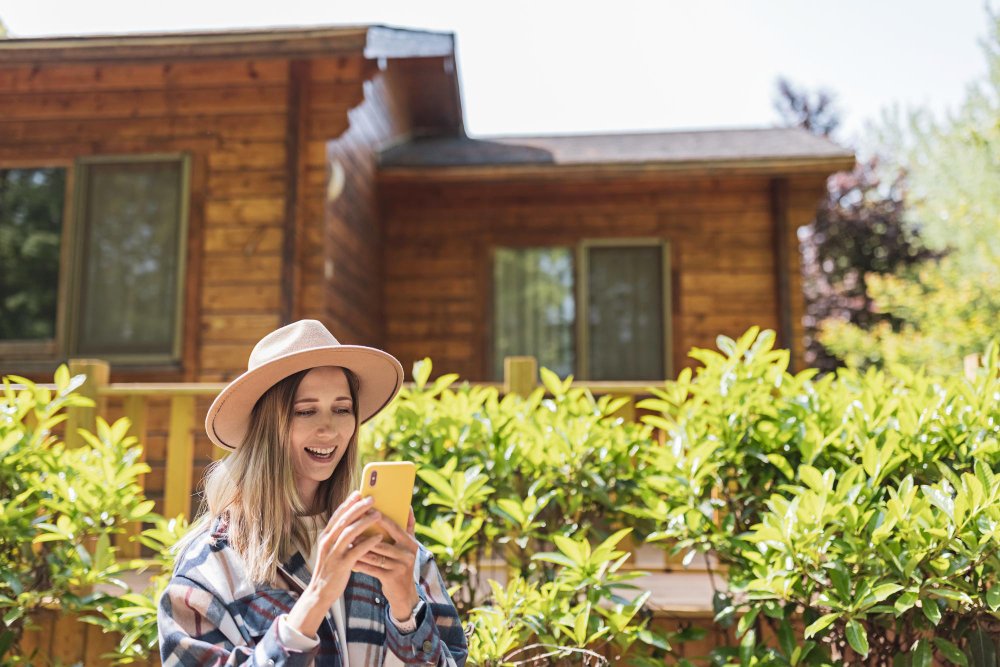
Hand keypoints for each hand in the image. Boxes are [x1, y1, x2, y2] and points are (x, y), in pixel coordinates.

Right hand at [286, 491, 382, 637]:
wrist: (320, 593)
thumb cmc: (331, 569)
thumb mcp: (332, 549)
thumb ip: (341, 536)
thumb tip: (356, 522)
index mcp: (326, 536)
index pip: (337, 515)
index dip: (348, 503)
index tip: (359, 493)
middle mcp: (327, 542)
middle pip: (344, 520)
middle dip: (358, 508)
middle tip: (372, 499)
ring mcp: (333, 553)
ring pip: (349, 532)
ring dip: (365, 522)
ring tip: (378, 515)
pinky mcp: (341, 565)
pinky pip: (356, 550)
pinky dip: (368, 542)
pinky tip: (380, 537)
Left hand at [354, 507, 419, 621]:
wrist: (405, 594)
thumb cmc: (402, 565)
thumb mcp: (408, 547)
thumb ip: (408, 528)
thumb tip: (409, 507)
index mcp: (410, 543)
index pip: (393, 527)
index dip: (379, 518)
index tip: (364, 510)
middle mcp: (407, 554)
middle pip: (381, 542)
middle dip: (364, 536)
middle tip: (349, 529)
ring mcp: (400, 567)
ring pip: (375, 556)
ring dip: (359, 550)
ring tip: (347, 544)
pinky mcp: (391, 578)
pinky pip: (372, 569)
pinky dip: (360, 564)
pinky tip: (350, 561)